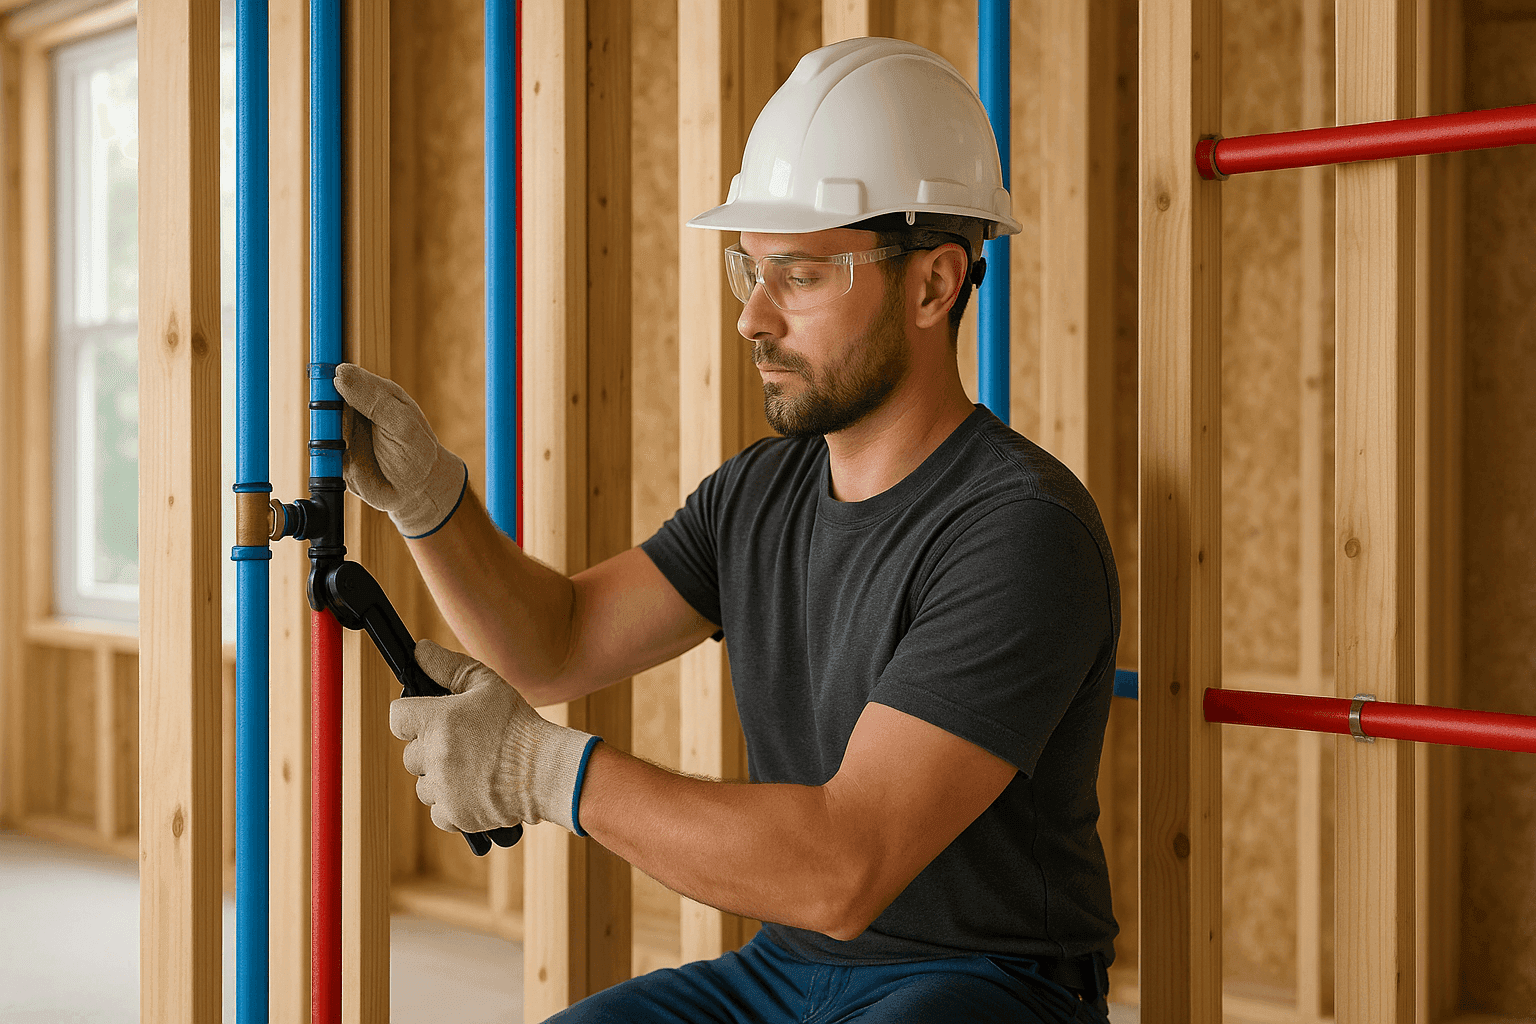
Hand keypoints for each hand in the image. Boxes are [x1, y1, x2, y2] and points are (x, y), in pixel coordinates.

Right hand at [333, 363, 467, 537]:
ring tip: (349, 444)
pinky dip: (324, 455)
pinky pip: (319, 451)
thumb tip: (340, 374)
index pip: (341, 372)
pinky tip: (343, 460)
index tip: (323, 376)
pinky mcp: (333, 456)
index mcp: (371, 392)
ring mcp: (340, 433)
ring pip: (319, 424)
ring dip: (326, 432)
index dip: (327, 370)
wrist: (417, 491)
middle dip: (324, 405)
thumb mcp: (401, 423)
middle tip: (341, 418)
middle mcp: (352, 409)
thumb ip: (373, 399)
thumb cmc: (416, 451)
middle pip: (322, 397)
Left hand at [390, 640, 599, 835]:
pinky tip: (476, 791)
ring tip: (474, 770)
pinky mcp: (454, 815)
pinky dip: (453, 805)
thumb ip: (449, 666)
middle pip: (410, 755)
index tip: (431, 721)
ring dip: (441, 780)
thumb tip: (419, 650)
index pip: (398, 718)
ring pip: (423, 785)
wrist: (545, 770)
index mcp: (437, 720)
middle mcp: (434, 755)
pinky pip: (438, 812)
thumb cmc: (518, 725)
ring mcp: (442, 788)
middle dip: (431, 751)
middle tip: (465, 746)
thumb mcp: (487, 685)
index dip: (413, 718)